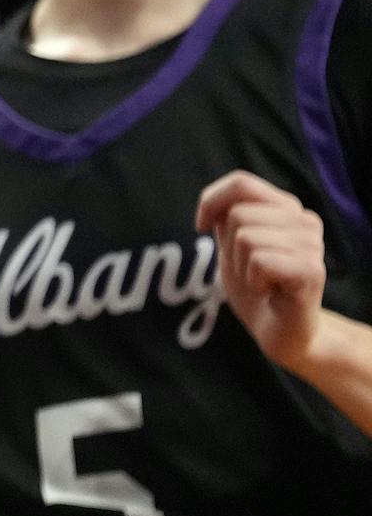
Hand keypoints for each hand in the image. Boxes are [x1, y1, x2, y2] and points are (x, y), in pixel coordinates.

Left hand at [198, 170, 326, 369]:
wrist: (281, 333)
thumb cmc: (257, 286)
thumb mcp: (234, 245)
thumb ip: (227, 217)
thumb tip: (211, 200)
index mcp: (286, 208)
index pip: (241, 182)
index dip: (211, 201)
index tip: (202, 226)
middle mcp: (305, 220)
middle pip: (237, 213)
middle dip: (229, 246)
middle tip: (249, 271)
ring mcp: (312, 245)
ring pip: (246, 237)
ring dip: (241, 266)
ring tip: (261, 281)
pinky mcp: (312, 271)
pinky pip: (259, 261)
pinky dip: (253, 280)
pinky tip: (269, 292)